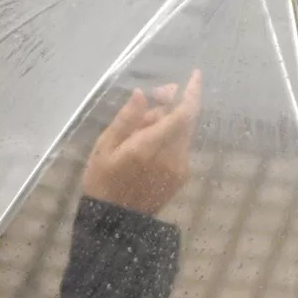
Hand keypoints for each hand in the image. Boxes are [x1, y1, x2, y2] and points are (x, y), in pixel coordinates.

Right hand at [81, 70, 202, 215]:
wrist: (114, 223)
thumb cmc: (103, 182)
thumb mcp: (105, 147)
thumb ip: (127, 119)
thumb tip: (142, 94)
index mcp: (150, 147)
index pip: (182, 114)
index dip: (191, 93)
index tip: (195, 75)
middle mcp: (172, 157)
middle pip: (186, 121)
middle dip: (175, 103)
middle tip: (155, 95)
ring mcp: (180, 169)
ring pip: (184, 133)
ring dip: (171, 120)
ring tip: (143, 123)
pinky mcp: (181, 177)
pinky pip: (181, 146)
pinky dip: (171, 136)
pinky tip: (150, 139)